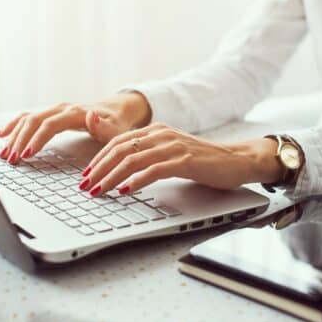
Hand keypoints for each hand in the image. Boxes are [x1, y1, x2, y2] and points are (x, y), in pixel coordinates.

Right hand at [0, 92, 150, 163]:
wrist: (117, 110)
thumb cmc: (117, 123)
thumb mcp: (117, 129)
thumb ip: (105, 127)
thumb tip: (91, 117)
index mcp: (76, 112)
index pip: (51, 124)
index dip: (37, 139)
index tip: (27, 155)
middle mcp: (62, 108)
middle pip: (34, 121)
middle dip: (20, 140)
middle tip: (11, 159)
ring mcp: (55, 110)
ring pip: (28, 119)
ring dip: (14, 135)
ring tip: (4, 154)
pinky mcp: (51, 114)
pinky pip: (28, 117)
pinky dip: (14, 125)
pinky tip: (1, 135)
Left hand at [78, 122, 282, 195]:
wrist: (236, 160)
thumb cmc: (203, 161)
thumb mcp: (171, 153)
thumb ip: (149, 156)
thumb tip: (121, 172)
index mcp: (156, 130)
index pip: (118, 142)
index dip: (98, 159)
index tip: (86, 175)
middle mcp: (162, 134)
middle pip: (120, 149)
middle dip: (99, 169)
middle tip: (86, 186)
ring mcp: (173, 146)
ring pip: (133, 159)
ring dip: (111, 177)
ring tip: (99, 191)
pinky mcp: (184, 161)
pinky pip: (154, 170)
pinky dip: (136, 181)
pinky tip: (125, 191)